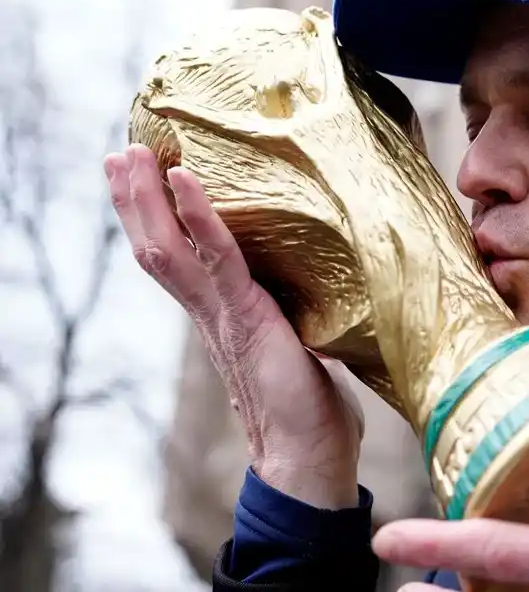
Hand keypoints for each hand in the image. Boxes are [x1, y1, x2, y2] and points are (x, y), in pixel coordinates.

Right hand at [104, 144, 364, 508]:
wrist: (309, 456)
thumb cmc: (313, 407)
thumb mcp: (302, 345)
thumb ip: (298, 319)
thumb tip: (325, 293)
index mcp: (221, 316)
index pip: (178, 259)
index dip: (159, 220)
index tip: (147, 178)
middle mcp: (210, 313)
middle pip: (158, 248)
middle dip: (136, 201)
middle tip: (123, 153)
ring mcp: (222, 315)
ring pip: (169, 249)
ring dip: (149, 199)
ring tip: (133, 155)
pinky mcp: (245, 316)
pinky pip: (216, 258)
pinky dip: (199, 217)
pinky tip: (184, 179)